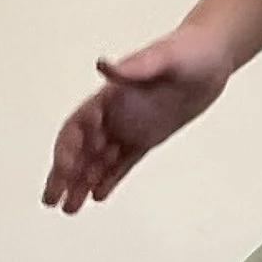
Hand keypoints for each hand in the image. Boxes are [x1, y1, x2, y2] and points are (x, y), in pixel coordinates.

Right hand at [43, 30, 230, 211]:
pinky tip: (98, 196)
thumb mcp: (163, 58)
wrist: (212, 57)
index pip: (77, 127)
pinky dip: (110, 179)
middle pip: (80, 148)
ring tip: (70, 209)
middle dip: (63, 174)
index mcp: (110, 96)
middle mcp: (114, 113)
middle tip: (50, 200)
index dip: (67, 150)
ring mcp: (129, 126)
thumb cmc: (187, 51)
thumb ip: (134, 67)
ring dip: (82, 183)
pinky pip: (124, 162)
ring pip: (99, 160)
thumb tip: (103, 65)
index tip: (64, 173)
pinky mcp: (147, 136)